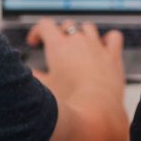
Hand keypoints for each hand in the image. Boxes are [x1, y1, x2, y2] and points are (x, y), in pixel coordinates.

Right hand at [28, 20, 128, 140]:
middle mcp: (79, 42)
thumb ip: (33, 78)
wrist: (96, 116)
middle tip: (56, 50)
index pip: (45, 25)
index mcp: (59, 46)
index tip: (35, 43)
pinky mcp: (114, 58)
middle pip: (67, 26)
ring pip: (89, 27)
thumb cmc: (68, 104)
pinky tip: (104, 45)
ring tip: (77, 47)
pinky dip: (108, 38)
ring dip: (81, 33)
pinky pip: (114, 37)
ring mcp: (98, 47)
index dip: (38, 32)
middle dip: (59, 34)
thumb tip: (26, 74)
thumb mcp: (43, 89)